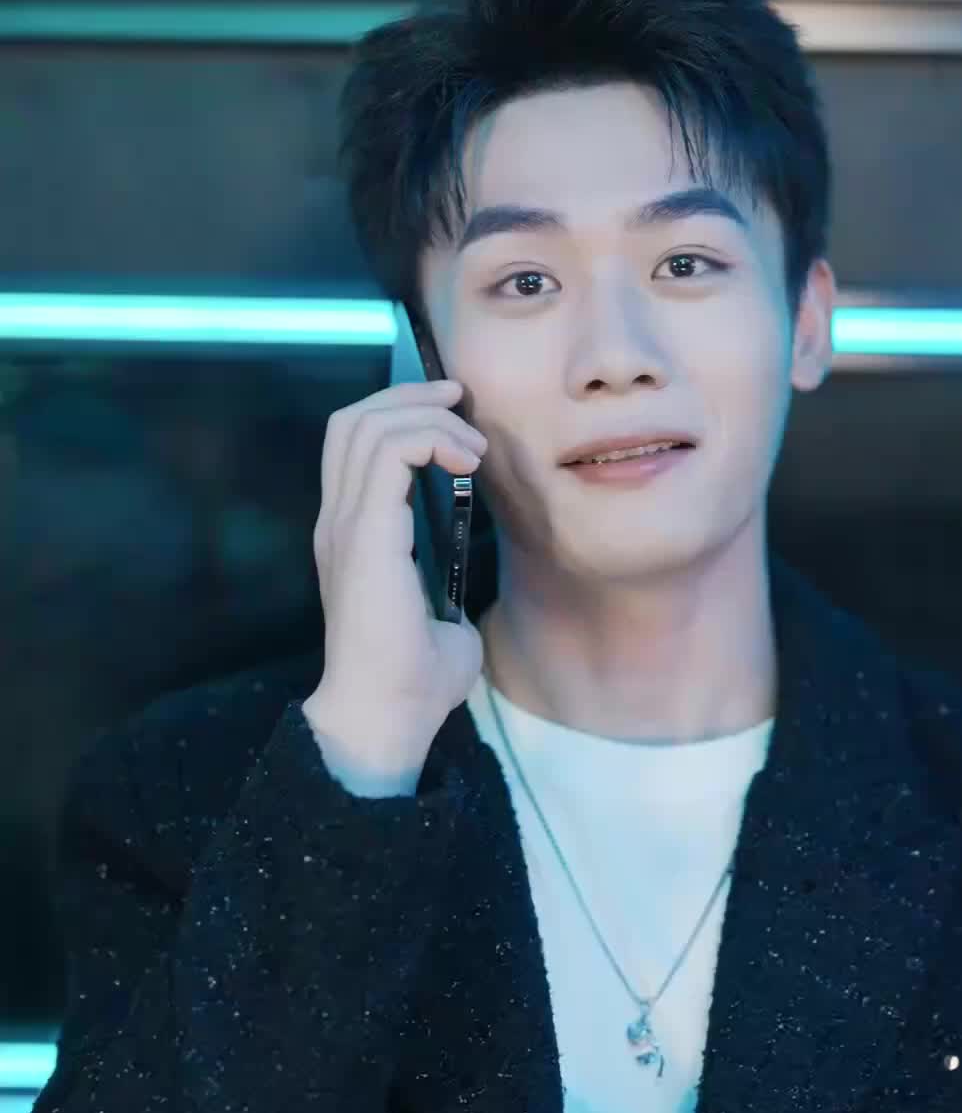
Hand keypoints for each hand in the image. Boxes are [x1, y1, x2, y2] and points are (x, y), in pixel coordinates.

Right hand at [302, 376, 488, 763]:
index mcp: (350, 538)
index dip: (403, 415)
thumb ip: (445, 603)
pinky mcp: (365, 534)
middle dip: (410, 395)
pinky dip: (432, 438)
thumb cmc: (413, 685)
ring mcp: (345, 525)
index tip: (457, 420)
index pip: (355, 445)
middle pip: (353, 419)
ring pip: (368, 424)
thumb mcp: (441, 627)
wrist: (386, 717)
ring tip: (472, 444)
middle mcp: (339, 522)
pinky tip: (466, 464)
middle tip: (461, 400)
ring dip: (428, 417)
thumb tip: (460, 606)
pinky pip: (391, 451)